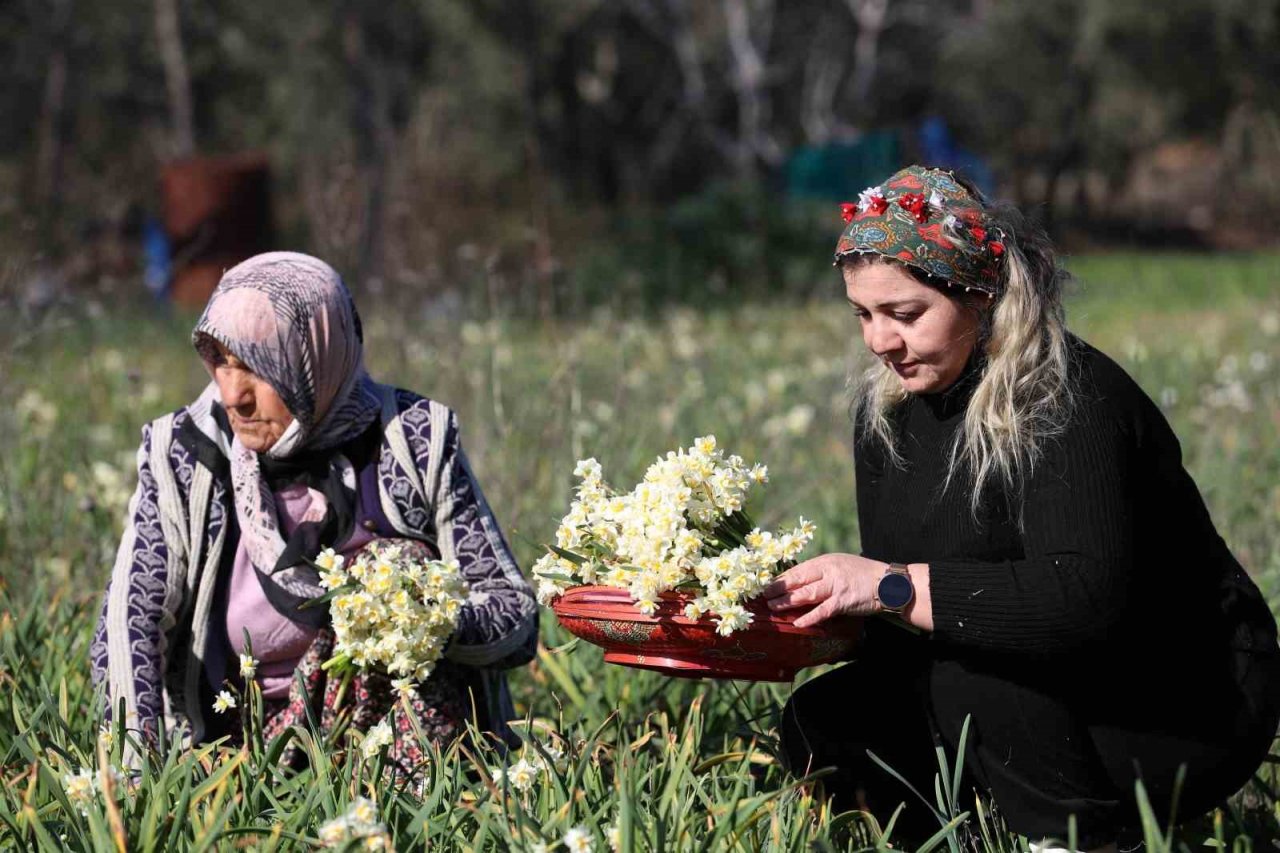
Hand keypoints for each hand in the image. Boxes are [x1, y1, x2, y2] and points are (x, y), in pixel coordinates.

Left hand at [762, 553, 886, 628]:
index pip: (798, 570)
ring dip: (788, 602)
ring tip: (773, 607)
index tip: (766, 586)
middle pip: (798, 580)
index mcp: (825, 561)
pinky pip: (823, 611)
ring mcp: (836, 586)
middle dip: (778, 589)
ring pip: (806, 594)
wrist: (888, 582)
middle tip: (762, 596)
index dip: (780, 578)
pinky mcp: (844, 601)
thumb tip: (799, 581)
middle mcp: (828, 571)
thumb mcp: (840, 565)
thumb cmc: (863, 574)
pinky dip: (810, 617)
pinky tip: (797, 622)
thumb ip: (821, 572)